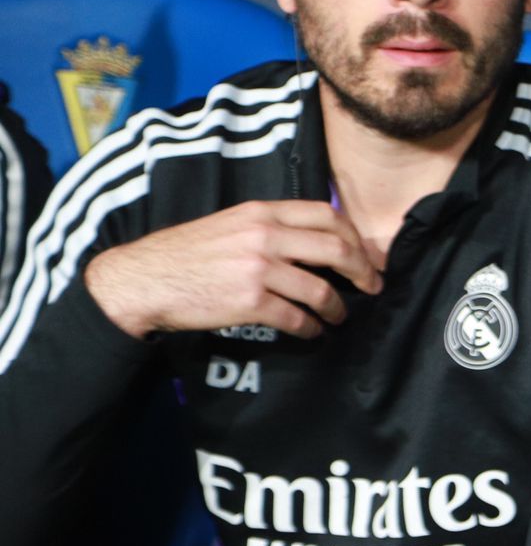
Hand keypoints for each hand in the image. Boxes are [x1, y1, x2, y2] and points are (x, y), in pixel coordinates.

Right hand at [85, 199, 381, 339]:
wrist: (142, 280)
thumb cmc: (187, 254)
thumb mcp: (230, 225)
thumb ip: (270, 228)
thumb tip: (315, 242)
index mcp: (262, 212)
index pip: (327, 214)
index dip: (355, 237)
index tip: (365, 255)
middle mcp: (264, 236)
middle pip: (336, 248)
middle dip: (362, 271)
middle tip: (372, 287)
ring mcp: (257, 269)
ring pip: (321, 289)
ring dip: (337, 307)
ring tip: (339, 317)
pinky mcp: (249, 302)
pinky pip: (296, 317)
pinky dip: (310, 328)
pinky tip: (312, 332)